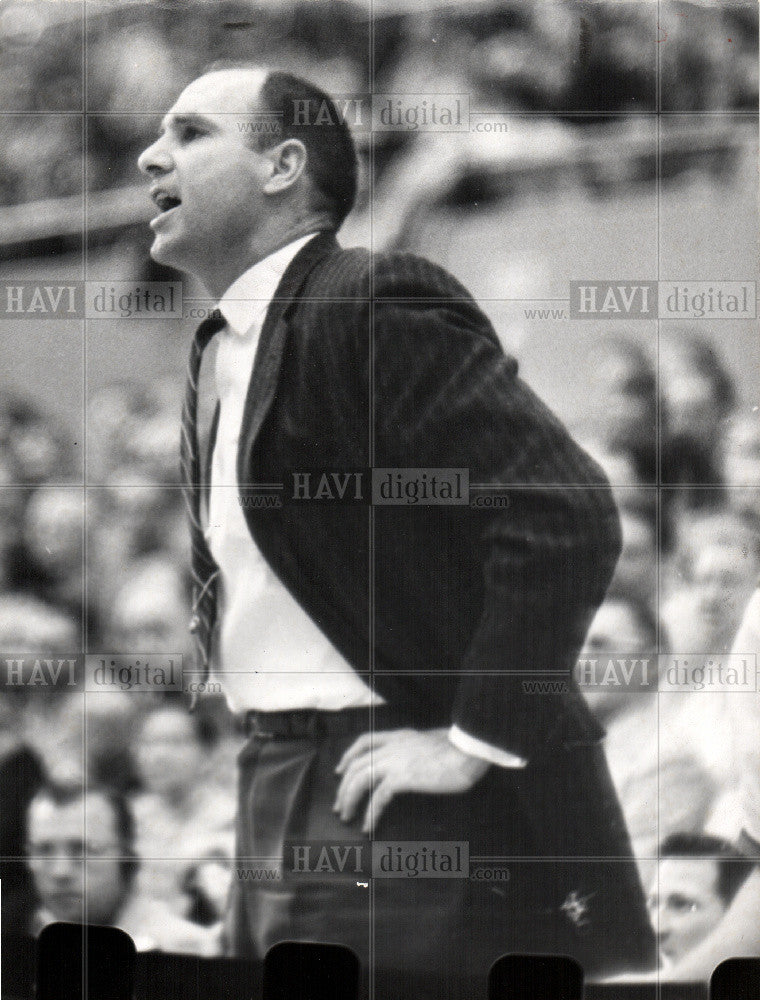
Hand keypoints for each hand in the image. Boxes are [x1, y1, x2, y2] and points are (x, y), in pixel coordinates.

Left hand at [333, 728, 489, 833]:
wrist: (467, 750)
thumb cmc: (458, 749)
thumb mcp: (432, 742)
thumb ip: (419, 749)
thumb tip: (419, 760)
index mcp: (399, 737)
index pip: (364, 741)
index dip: (348, 755)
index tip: (340, 769)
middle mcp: (392, 747)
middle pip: (356, 765)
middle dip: (344, 786)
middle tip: (339, 805)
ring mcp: (395, 761)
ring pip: (360, 779)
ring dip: (349, 798)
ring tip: (346, 815)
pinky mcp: (402, 778)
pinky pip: (378, 798)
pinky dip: (370, 813)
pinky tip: (368, 825)